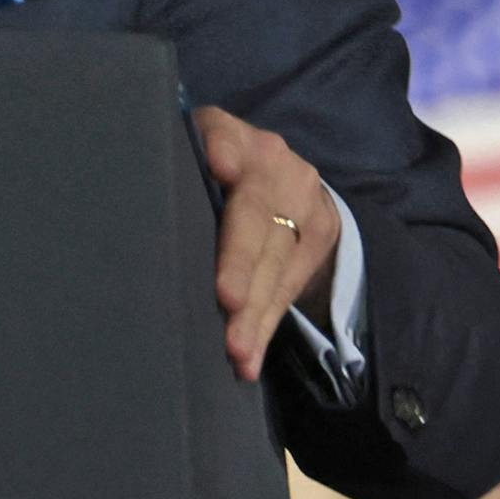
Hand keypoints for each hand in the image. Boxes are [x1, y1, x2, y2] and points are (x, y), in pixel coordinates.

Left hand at [198, 105, 342, 382]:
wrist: (287, 176)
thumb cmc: (210, 168)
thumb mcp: (197, 149)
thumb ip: (185, 156)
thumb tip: (182, 166)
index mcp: (236, 138)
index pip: (227, 138)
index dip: (225, 151)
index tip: (220, 166)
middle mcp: (277, 167)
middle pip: (258, 218)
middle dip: (242, 262)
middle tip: (227, 300)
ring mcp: (304, 205)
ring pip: (276, 264)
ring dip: (254, 313)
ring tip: (235, 350)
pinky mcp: (317, 240)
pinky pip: (287, 290)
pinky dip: (265, 327)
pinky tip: (248, 360)